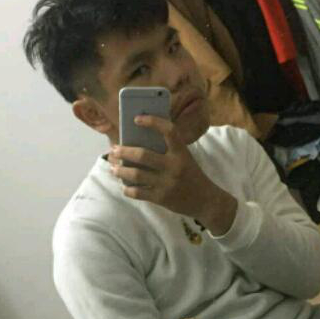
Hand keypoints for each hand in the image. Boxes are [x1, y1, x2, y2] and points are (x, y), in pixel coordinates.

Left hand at [109, 115, 236, 234]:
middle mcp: (174, 166)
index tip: (136, 118)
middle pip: (143, 155)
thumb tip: (137, 142)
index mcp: (181, 152)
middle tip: (114, 149)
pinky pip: (138, 193)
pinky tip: (124, 186)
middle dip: (124, 152)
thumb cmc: (191, 174)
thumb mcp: (184, 158)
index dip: (153, 122)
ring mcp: (167, 183)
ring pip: (136, 175)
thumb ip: (167, 150)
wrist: (206, 200)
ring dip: (121, 171)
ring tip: (113, 168)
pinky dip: (128, 189)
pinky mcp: (162, 198)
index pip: (169, 131)